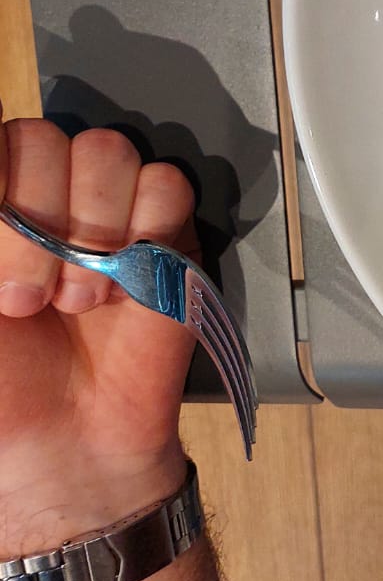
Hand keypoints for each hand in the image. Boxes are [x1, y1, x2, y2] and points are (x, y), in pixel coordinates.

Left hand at [0, 103, 195, 554]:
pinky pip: (166, 185)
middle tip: (27, 296)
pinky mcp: (164, 230)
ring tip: (80, 298)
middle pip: (42, 139)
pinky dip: (148, 234)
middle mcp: (39, 197)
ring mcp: (103, 209)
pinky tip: (127, 283)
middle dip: (34, 224)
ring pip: (107, 152)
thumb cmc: (1, 391)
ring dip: (93, 232)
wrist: (71, 441)